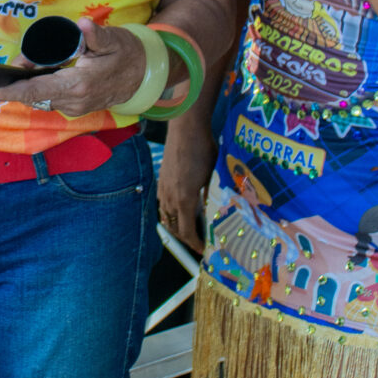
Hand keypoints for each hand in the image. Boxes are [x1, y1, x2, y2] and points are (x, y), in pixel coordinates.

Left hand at [0, 18, 152, 117]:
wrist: (144, 75)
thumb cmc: (127, 54)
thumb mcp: (114, 40)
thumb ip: (95, 35)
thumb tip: (84, 25)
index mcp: (79, 84)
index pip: (38, 90)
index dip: (14, 91)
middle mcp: (74, 100)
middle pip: (34, 95)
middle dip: (16, 83)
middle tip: (4, 70)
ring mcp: (75, 107)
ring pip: (41, 97)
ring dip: (28, 85)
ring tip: (19, 69)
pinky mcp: (75, 106)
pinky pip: (50, 98)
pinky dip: (39, 87)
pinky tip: (36, 73)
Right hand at [157, 125, 214, 254]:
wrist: (185, 128)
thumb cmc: (204, 149)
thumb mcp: (214, 176)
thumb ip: (212, 197)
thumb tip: (217, 212)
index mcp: (185, 199)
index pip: (187, 232)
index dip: (195, 244)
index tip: (204, 249)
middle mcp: (170, 197)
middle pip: (174, 228)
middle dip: (186, 239)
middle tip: (199, 242)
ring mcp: (163, 188)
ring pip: (166, 217)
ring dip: (176, 227)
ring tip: (189, 230)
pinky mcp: (161, 180)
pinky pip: (163, 205)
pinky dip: (170, 214)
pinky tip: (180, 211)